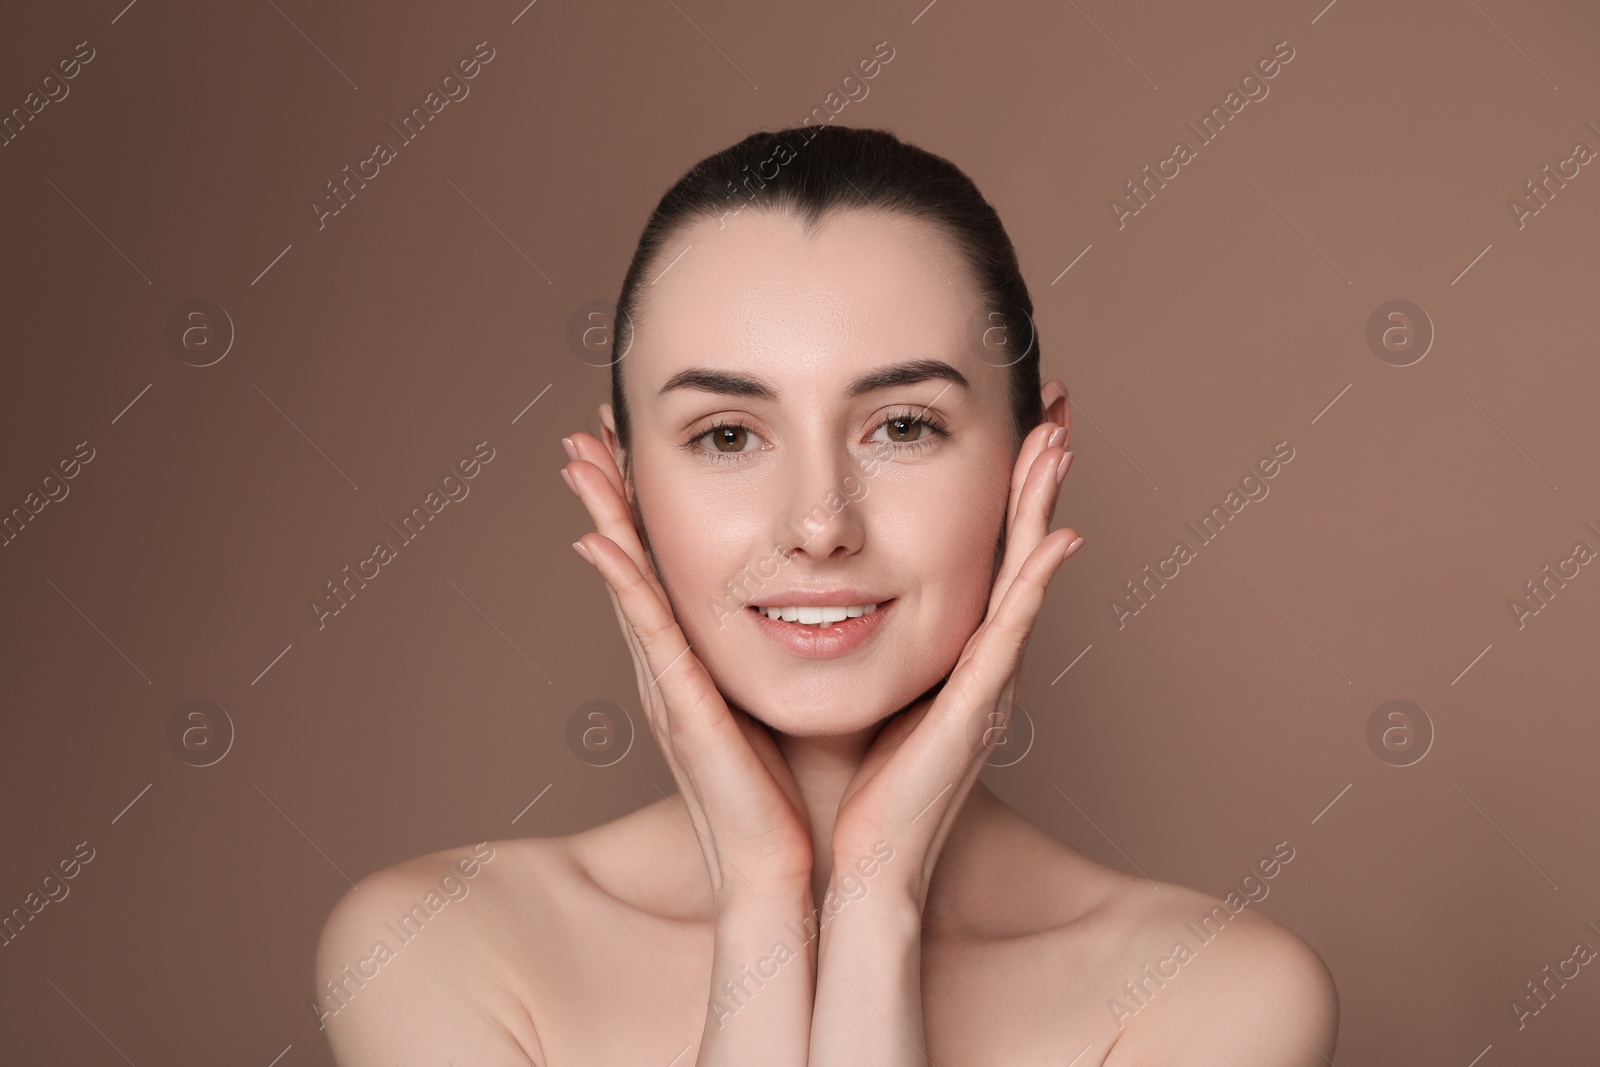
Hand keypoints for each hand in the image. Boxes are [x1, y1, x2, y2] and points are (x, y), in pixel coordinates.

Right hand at [560, 433, 813, 903]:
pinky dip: (621, 586)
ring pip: (628, 586)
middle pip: (633, 567)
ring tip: (578, 457)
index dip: (644, 514)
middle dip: (608, 498)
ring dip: (602, 518)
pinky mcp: (680, 712)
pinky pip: (648, 636)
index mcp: (698, 671)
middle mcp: (672, 674)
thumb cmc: (797, 801)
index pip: (666, 574)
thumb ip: (789, 664)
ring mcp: (669, 691)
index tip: (634, 453)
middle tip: (586, 432)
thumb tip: (823, 617)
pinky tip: (595, 539)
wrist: (787, 877)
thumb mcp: (788, 711)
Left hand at [829, 420, 1081, 908]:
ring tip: (1059, 439)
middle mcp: (977, 662)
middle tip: (1051, 405)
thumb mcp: (847, 688)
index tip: (1007, 425)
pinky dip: (1040, 585)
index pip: (978, 553)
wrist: (854, 868)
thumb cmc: (845, 786)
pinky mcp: (977, 712)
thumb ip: (842, 636)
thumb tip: (810, 587)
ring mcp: (985, 684)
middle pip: (1012, 549)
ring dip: (1044, 507)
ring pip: (1024, 577)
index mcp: (947, 654)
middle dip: (1032, 477)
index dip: (997, 490)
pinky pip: (1012, 635)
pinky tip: (1061, 537)